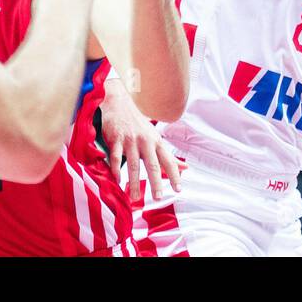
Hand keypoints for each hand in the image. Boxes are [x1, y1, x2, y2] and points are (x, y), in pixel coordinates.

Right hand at [102, 75, 184, 201]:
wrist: (119, 103)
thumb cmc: (138, 125)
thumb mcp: (155, 138)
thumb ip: (168, 156)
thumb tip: (185, 169)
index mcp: (156, 142)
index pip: (168, 161)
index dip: (174, 175)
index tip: (178, 190)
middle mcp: (145, 141)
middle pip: (152, 165)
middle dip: (156, 182)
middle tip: (158, 197)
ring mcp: (130, 140)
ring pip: (133, 164)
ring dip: (134, 182)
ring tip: (135, 197)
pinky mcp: (115, 139)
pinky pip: (115, 157)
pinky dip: (116, 170)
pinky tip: (117, 181)